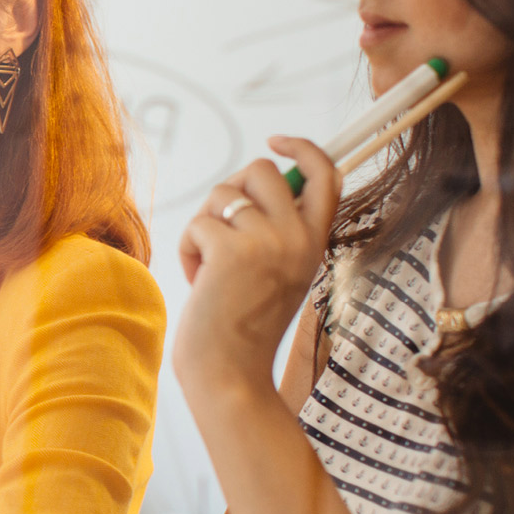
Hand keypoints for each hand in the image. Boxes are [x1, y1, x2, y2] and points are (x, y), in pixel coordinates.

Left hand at [174, 139, 339, 398]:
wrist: (228, 374)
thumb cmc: (240, 326)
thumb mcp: (273, 273)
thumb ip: (273, 230)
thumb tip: (249, 182)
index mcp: (315, 242)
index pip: (326, 175)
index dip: (303, 148)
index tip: (276, 140)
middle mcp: (299, 238)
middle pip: (262, 170)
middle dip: (230, 190)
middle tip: (219, 230)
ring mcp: (269, 242)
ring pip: (223, 193)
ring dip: (203, 225)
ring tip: (208, 267)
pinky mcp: (233, 250)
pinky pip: (198, 222)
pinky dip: (187, 249)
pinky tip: (198, 281)